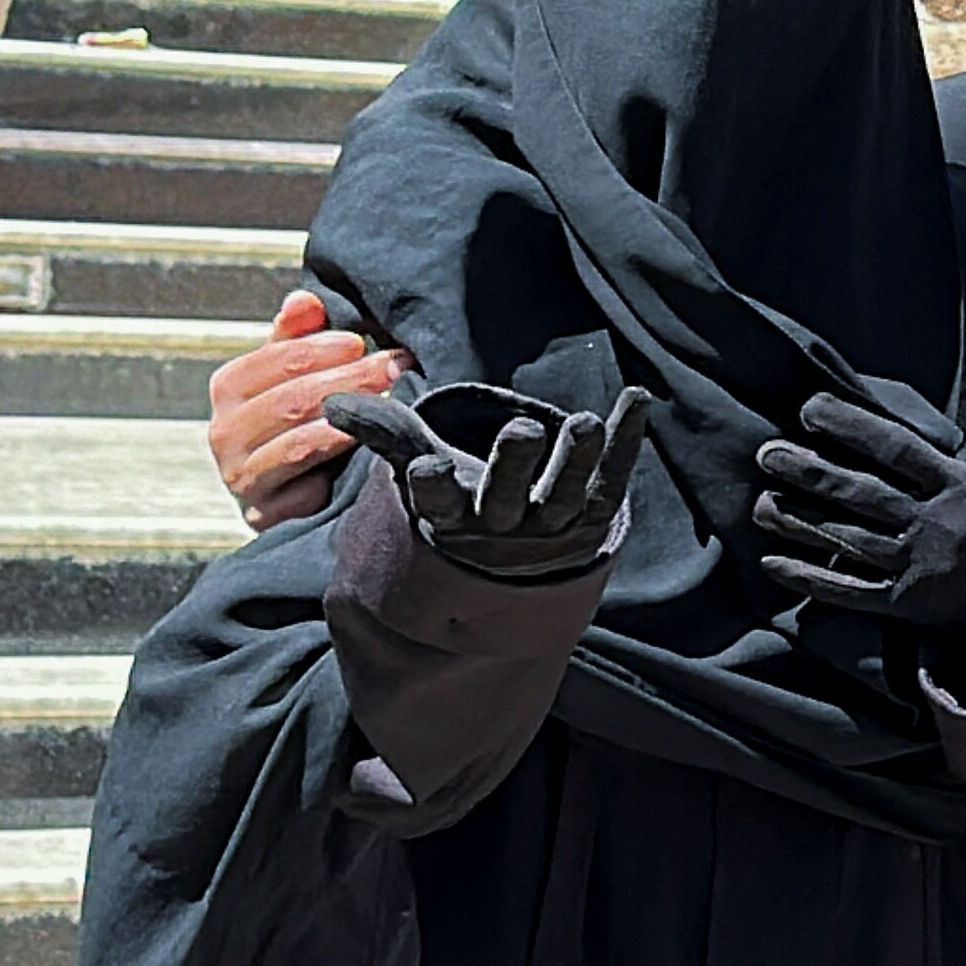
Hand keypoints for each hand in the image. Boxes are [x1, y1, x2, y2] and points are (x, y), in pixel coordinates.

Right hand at [208, 291, 416, 531]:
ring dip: (352, 424)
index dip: (325, 349)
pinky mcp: (264, 514)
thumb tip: (306, 299)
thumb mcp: (292, 373)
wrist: (290, 493)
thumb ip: (297, 336)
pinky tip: (372, 455)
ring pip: (300, 444)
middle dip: (352, 381)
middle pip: (293, 400)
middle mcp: (223, 433)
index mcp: (229, 387)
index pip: (278, 359)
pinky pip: (306, 490)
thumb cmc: (294, 420)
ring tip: (391, 408)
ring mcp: (242, 477)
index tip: (365, 343)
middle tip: (396, 368)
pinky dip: (339, 471)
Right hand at [325, 383, 648, 580]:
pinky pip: (613, 477)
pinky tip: (635, 400)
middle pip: (508, 498)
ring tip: (582, 423)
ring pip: (565, 493)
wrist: (521, 565)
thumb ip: (387, 434)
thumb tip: (330, 404)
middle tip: (524, 431)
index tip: (427, 465)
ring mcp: (555, 525)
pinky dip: (625, 440)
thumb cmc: (464, 503)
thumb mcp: (423, 470)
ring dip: (576, 459)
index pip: (439, 505)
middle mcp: (505, 527)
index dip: (434, 486)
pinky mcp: (596, 513)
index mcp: (454, 521)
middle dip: (515, 465)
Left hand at [751, 393, 965, 652]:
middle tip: (767, 453)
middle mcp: (939, 523)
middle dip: (809, 471)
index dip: (848, 424)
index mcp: (959, 484)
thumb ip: (933, 459)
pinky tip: (774, 562)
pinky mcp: (908, 605)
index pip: (894, 447)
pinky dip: (809, 577)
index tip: (809, 409)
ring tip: (761, 502)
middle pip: (862, 492)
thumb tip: (870, 422)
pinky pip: (849, 591)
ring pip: (848, 539)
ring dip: (798, 519)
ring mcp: (922, 566)